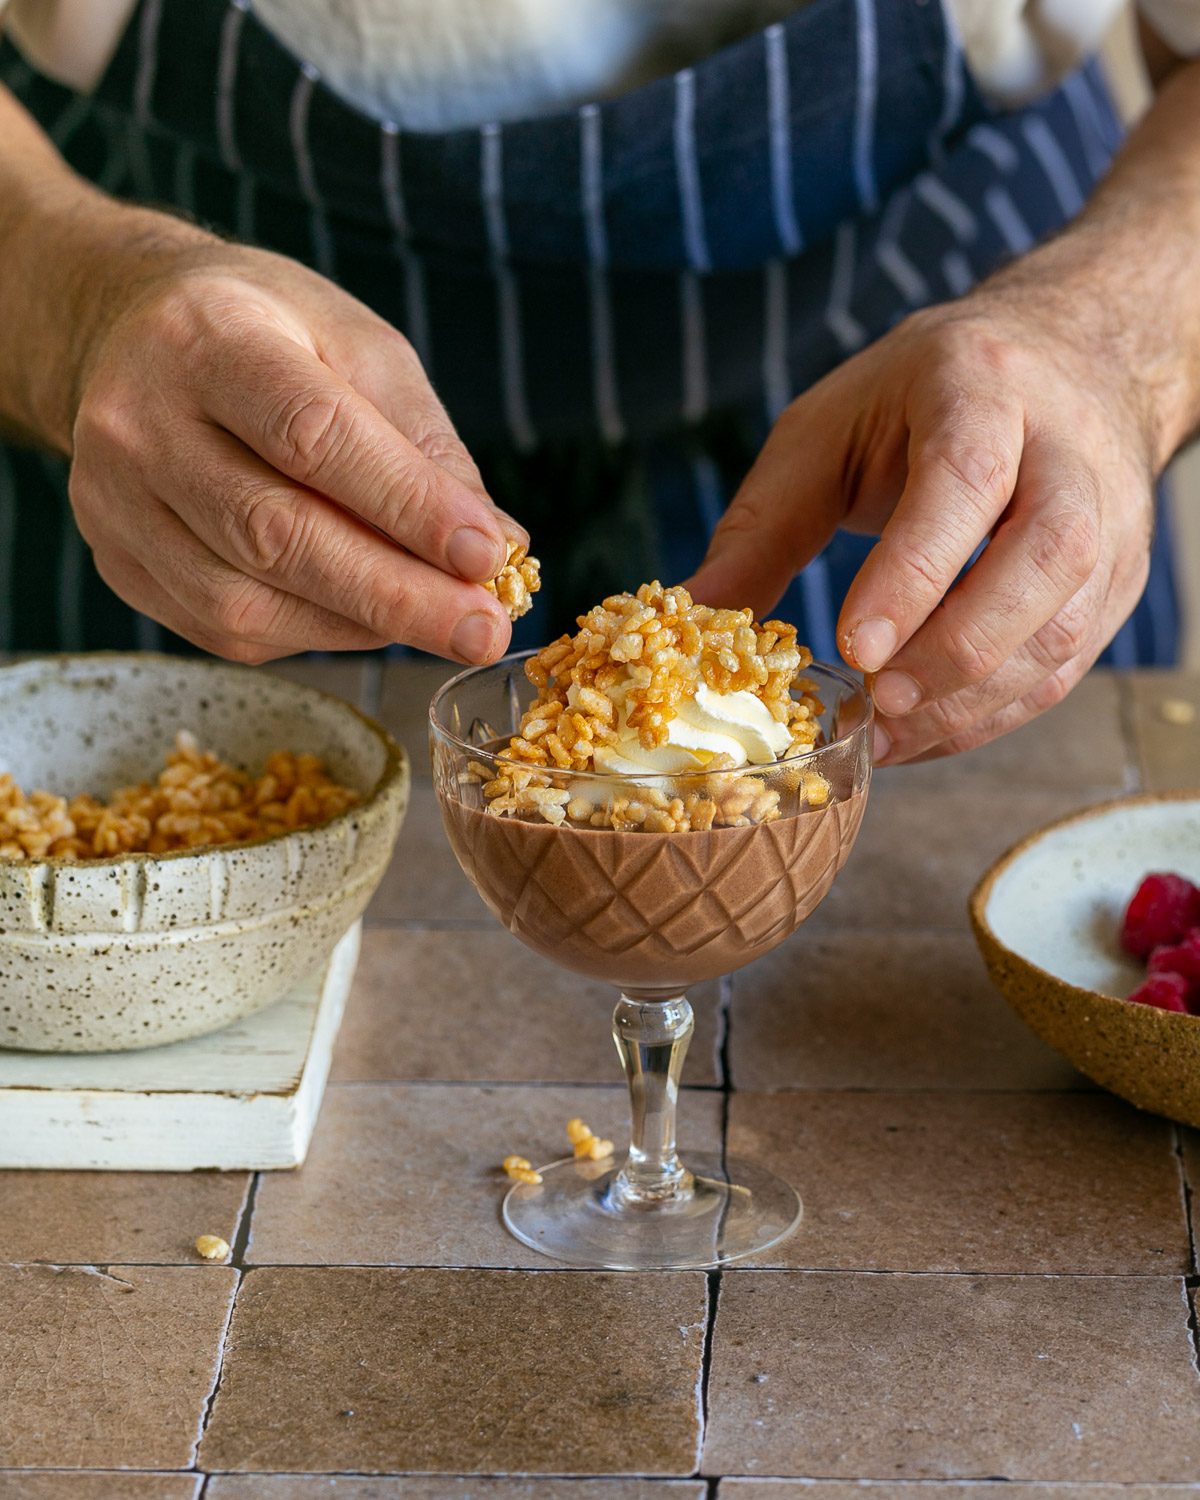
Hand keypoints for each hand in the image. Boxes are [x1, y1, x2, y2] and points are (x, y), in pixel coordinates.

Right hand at [68, 234, 519, 662]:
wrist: (125, 332)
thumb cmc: (265, 334)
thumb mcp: (357, 345)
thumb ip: (423, 442)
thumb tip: (495, 545)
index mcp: (207, 338)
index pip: (312, 435)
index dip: (407, 505)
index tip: (486, 555)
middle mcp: (140, 423)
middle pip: (275, 534)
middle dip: (396, 594)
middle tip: (484, 629)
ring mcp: (115, 502)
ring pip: (245, 600)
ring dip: (361, 627)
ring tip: (443, 627)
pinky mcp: (119, 562)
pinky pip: (225, 629)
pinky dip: (315, 635)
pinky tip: (369, 620)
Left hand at [687, 287, 1158, 762]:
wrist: (1057, 363)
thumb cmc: (917, 402)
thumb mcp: (823, 433)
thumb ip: (763, 525)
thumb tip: (689, 614)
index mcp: (981, 386)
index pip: (965, 479)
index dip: (916, 570)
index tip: (856, 648)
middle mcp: (1065, 448)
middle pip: (1046, 555)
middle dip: (960, 646)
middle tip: (881, 701)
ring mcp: (1109, 517)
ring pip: (1067, 623)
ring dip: (976, 697)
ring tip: (889, 732)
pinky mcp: (1116, 579)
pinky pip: (1068, 662)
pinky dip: (994, 713)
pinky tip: (924, 731)